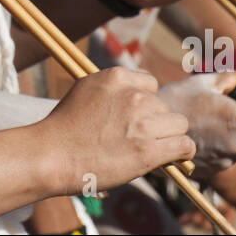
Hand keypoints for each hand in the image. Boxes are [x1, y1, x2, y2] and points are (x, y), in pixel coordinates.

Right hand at [42, 66, 193, 194]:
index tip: (137, 118)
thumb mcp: (86, 90)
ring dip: (168, 137)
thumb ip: (114, 89)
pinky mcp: (148, 150)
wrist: (51, 156)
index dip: (146, 103)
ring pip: (178, 125)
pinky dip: (182, 152)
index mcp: (117, 78)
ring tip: (151, 149)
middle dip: (155, 122)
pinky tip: (174, 158)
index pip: (151, 85)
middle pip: (164, 106)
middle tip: (136, 139)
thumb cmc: (64, 128)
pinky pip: (184, 145)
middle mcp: (133, 96)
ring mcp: (142, 123)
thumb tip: (140, 95)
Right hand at [157, 72, 235, 177]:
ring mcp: (222, 161)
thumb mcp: (203, 81)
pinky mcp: (209, 170)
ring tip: (221, 124)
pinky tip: (206, 134)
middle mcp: (234, 146)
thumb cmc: (175, 100)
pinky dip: (223, 149)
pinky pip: (226, 160)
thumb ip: (229, 77)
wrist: (145, 128)